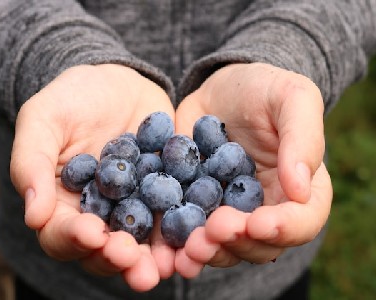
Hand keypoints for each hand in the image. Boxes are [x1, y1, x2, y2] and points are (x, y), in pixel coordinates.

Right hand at [10, 64, 175, 290]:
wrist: (118, 82)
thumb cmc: (72, 99)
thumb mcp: (43, 120)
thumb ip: (32, 164)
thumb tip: (33, 216)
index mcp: (64, 204)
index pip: (62, 233)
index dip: (74, 238)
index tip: (91, 234)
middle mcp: (101, 214)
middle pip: (105, 249)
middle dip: (117, 258)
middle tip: (131, 258)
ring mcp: (136, 206)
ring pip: (142, 242)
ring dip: (152, 258)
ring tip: (165, 265)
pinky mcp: (166, 194)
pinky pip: (175, 216)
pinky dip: (184, 230)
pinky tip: (195, 236)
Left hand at [174, 63, 332, 276]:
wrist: (220, 92)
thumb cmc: (263, 89)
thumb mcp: (291, 97)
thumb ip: (303, 138)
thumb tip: (300, 190)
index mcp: (299, 187)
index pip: (304, 220)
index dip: (284, 228)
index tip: (258, 223)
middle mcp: (266, 208)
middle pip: (260, 243)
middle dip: (238, 243)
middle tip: (213, 231)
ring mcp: (230, 211)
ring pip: (225, 246)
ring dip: (208, 252)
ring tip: (189, 247)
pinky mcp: (198, 207)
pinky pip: (191, 232)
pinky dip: (180, 246)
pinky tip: (167, 250)